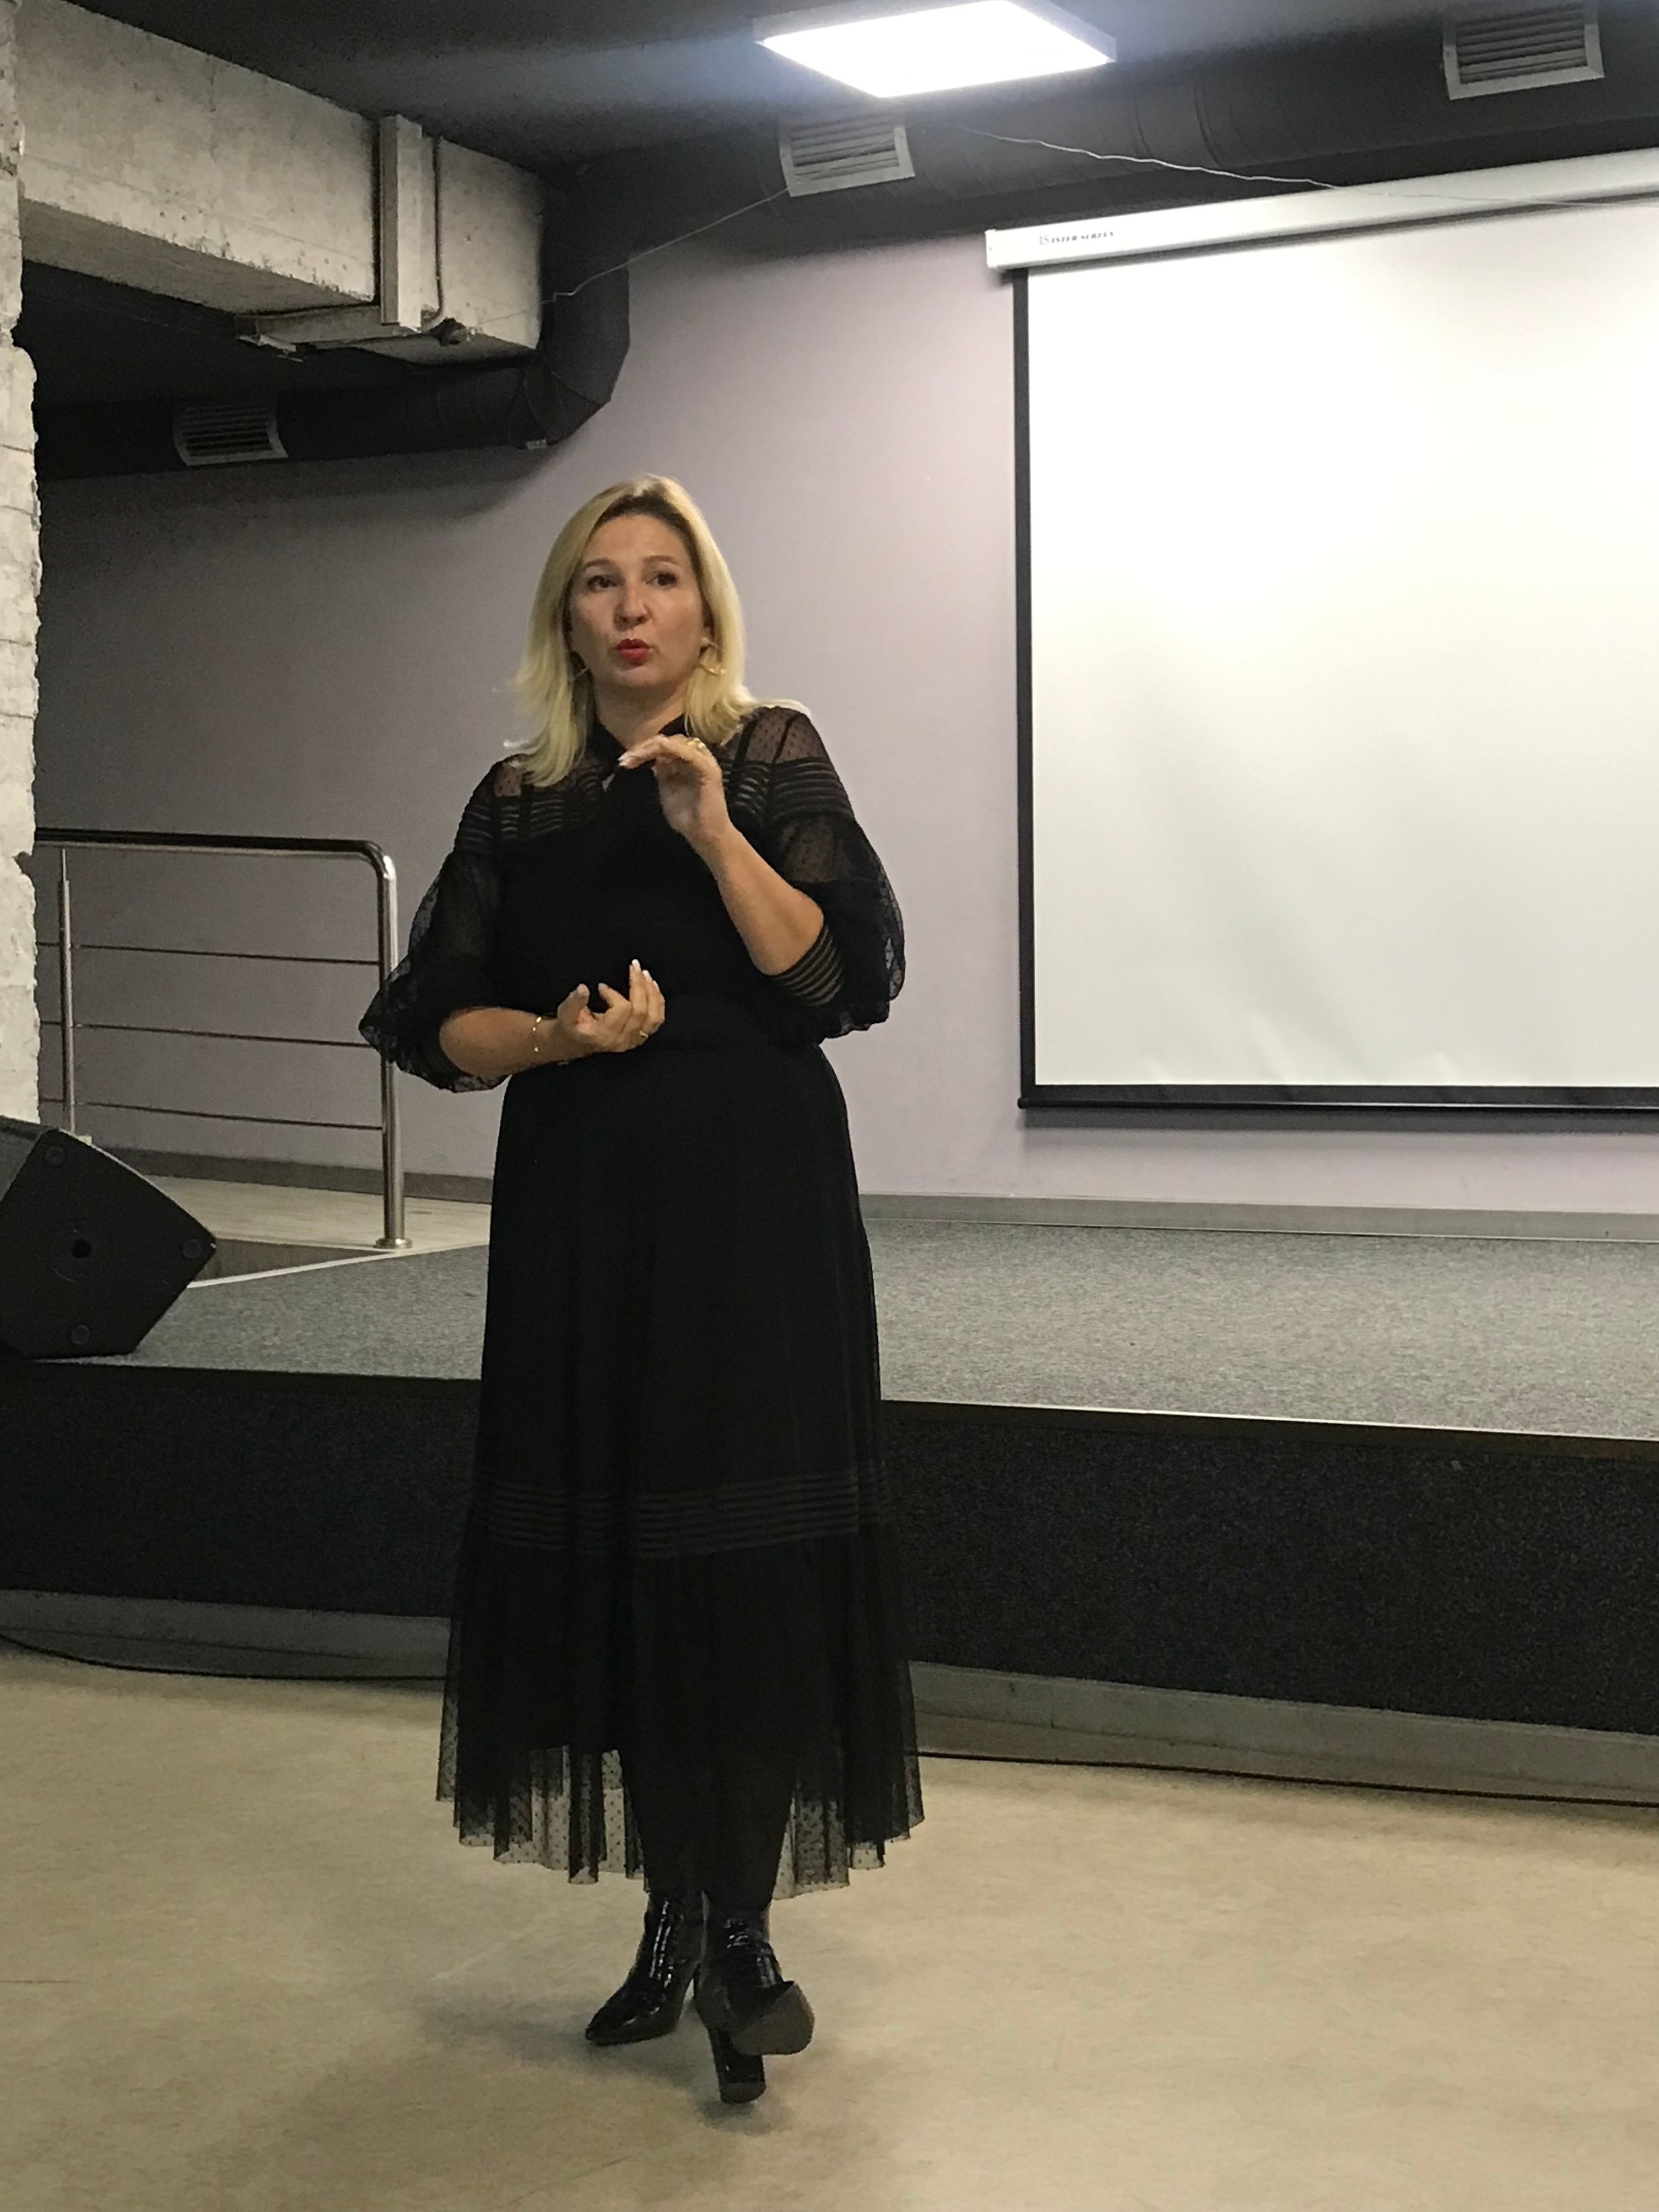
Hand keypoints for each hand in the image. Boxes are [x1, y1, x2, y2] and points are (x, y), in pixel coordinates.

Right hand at [546, 960, 665, 1056]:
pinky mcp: (639, 1037)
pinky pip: (656, 1020)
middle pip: (641, 1011)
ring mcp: (633, 1040)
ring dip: (652, 993)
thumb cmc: (570, 1027)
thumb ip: (574, 1001)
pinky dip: (658, 1003)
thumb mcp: (565, 1014)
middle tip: (634, 966)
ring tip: (645, 974)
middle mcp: (622, 1040)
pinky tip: (652, 987)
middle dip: (639, 985)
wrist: (574, 1043)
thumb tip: (583, 988)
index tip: (601, 986)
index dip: (613, 993)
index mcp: (605, 1035)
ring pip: (653, 1017)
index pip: (621, 1010)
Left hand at [616, 731, 732, 854]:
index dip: (643, 749)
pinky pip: (686, 752)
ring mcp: (704, 761)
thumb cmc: (688, 819)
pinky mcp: (707, 769)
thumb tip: (651, 760)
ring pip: (674, 743)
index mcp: (688, 762)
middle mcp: (698, 757)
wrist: (706, 837)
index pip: (665, 746)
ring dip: (650, 747)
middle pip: (668, 740)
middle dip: (643, 747)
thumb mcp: (668, 790)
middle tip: (624, 758)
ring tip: (631, 758)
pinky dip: (668, 750)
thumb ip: (663, 773)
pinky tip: (652, 755)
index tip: (624, 760)